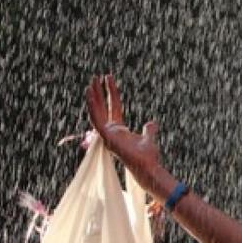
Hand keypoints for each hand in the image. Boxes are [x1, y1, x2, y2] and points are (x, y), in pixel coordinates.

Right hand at [85, 75, 169, 193]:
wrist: (148, 166)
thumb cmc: (148, 156)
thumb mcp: (148, 138)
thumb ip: (148, 130)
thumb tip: (151, 123)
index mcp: (119, 129)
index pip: (113, 106)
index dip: (111, 92)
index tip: (109, 78)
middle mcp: (110, 130)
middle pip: (103, 107)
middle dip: (99, 92)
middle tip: (96, 76)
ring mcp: (106, 134)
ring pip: (97, 112)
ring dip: (93, 98)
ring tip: (91, 83)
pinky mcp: (105, 137)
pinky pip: (96, 120)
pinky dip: (92, 107)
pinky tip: (90, 95)